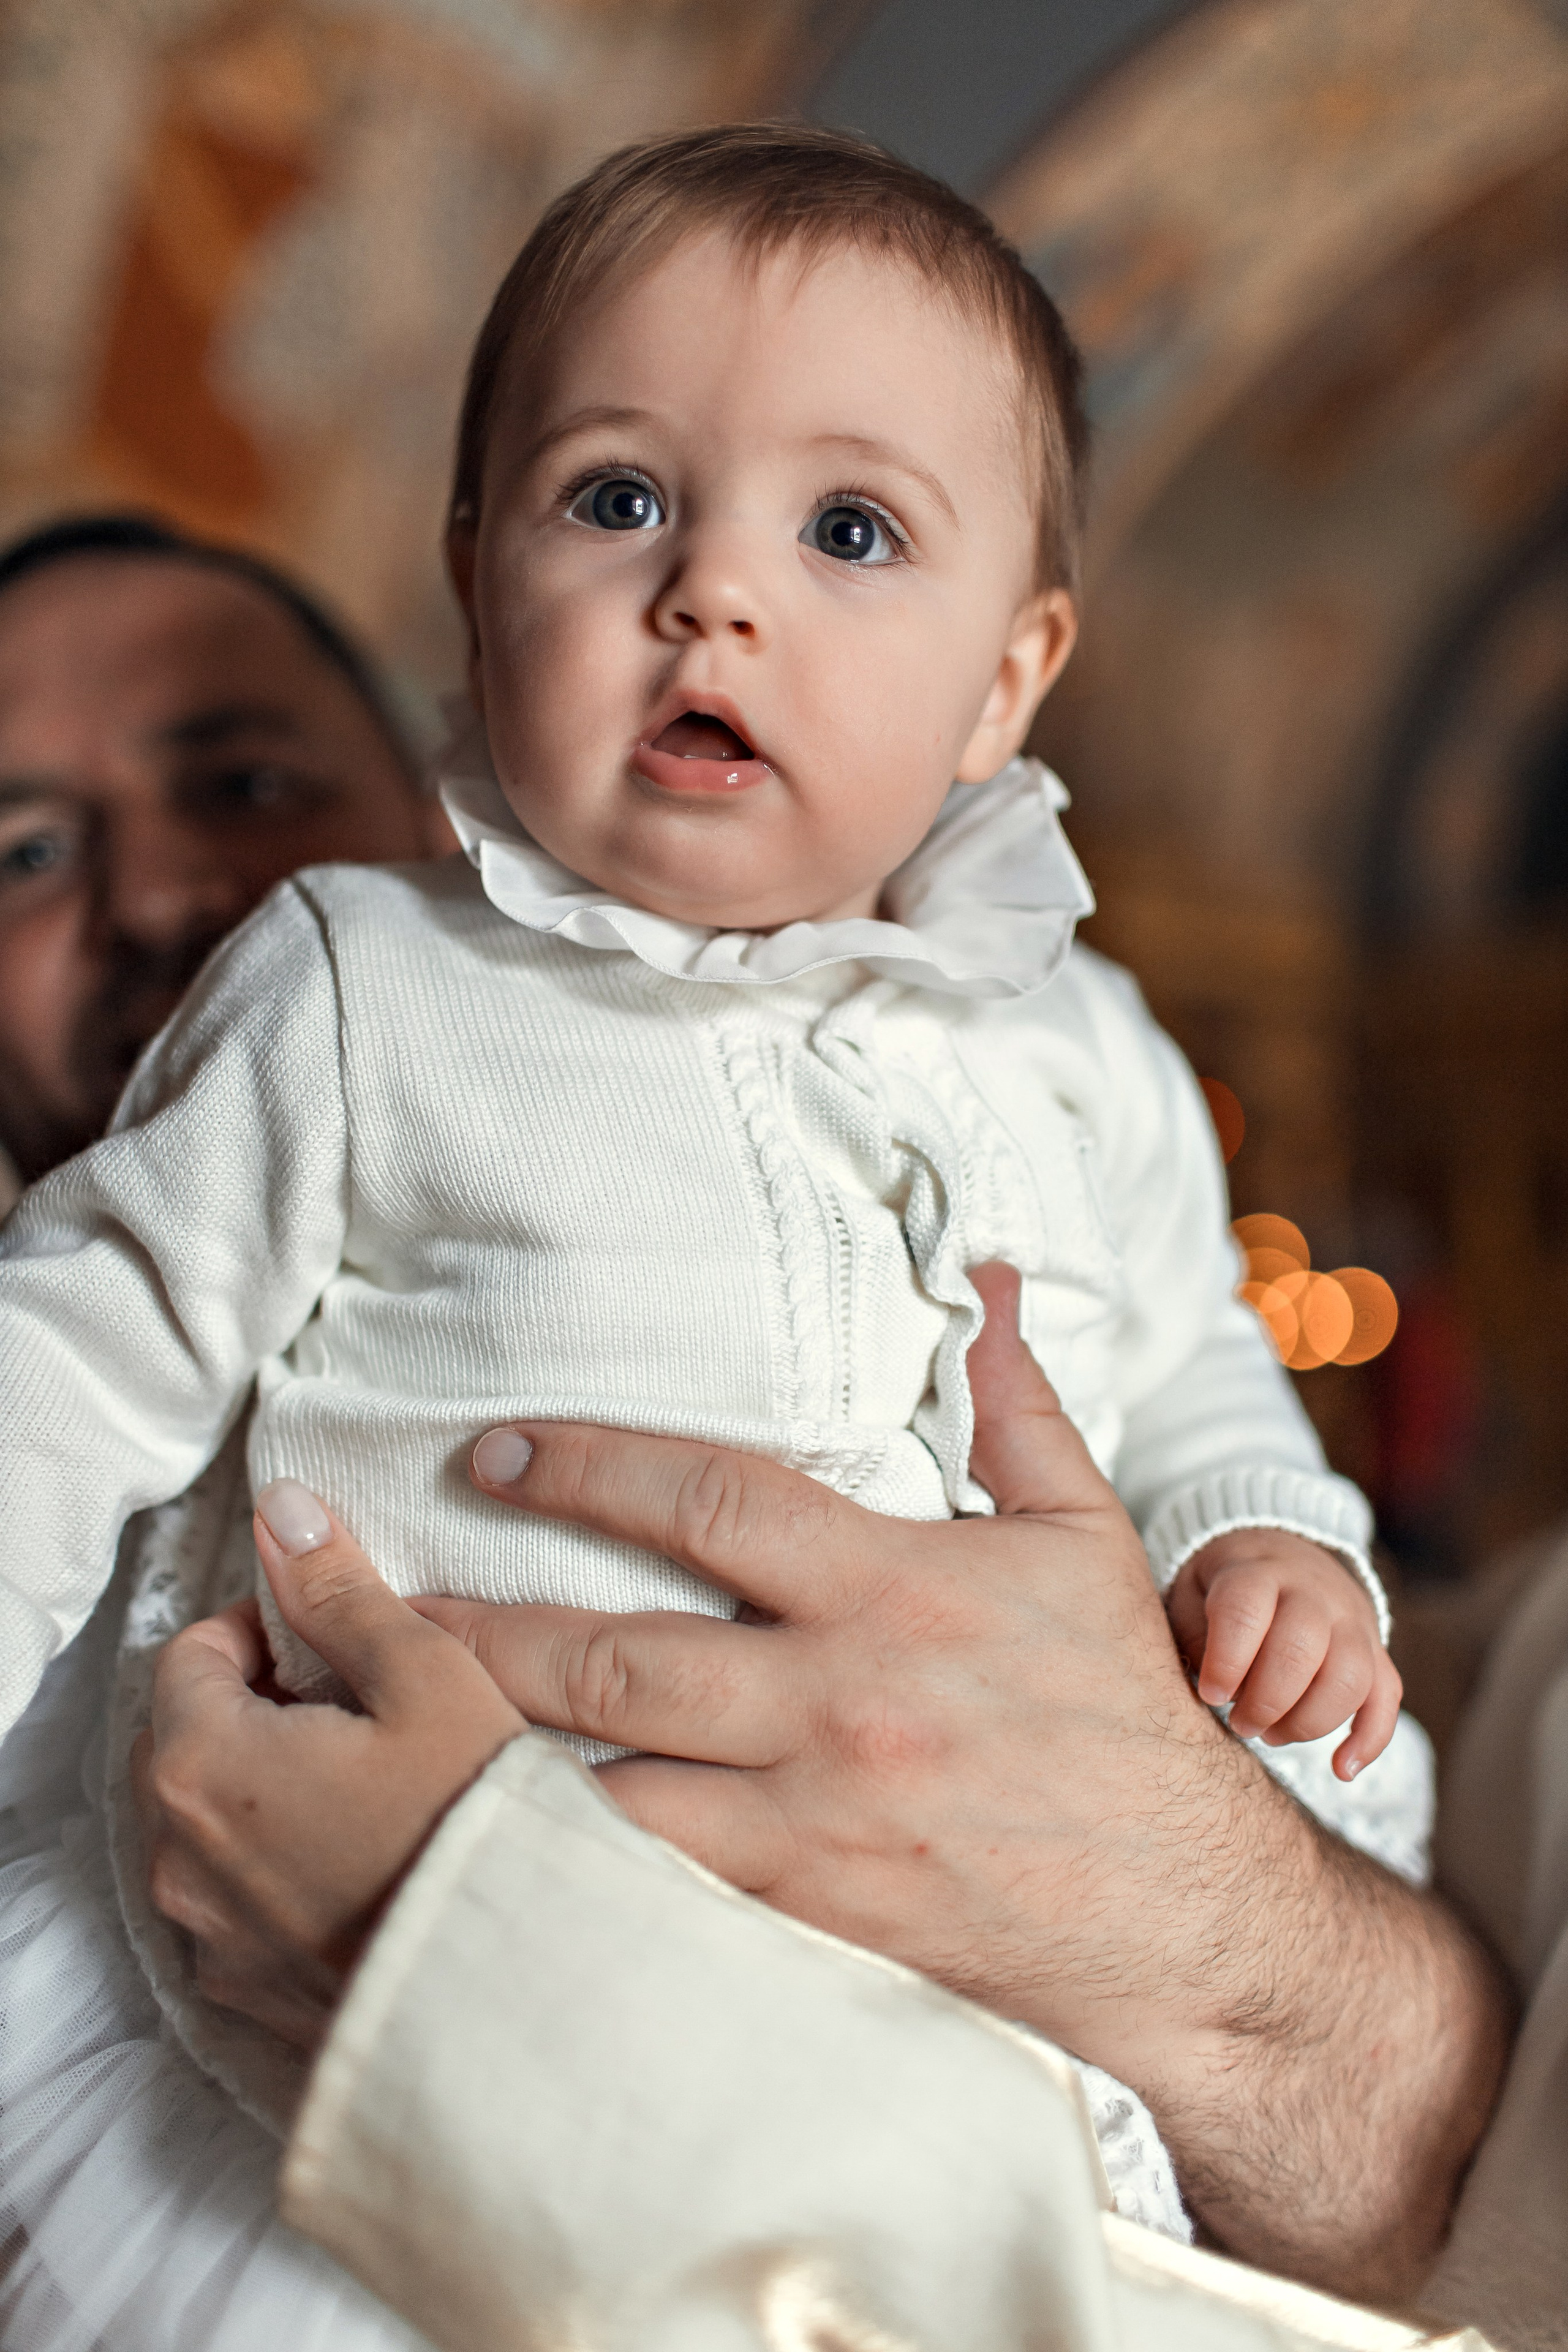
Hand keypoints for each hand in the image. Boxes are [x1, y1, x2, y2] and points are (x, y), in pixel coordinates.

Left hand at [131, 1486, 524, 2048]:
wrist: (516, 1990)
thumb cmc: (471, 1826)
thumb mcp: (423, 1675)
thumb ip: (338, 1589)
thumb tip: (283, 1510)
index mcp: (204, 1763)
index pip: (191, 1652)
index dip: (263, 1628)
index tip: (335, 1639)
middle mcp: (179, 1856)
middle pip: (186, 1737)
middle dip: (257, 1706)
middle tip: (359, 1706)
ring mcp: (209, 1934)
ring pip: (209, 1820)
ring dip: (266, 1786)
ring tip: (371, 1783)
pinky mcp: (246, 1989)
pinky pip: (238, 1896)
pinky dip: (281, 1864)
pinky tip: (366, 1857)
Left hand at [429, 1266, 1505, 2295]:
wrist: (1185, 1911)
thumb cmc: (1123, 1707)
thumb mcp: (1086, 1535)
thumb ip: (1018, 1404)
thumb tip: (991, 1277)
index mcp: (898, 1584)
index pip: (713, 1500)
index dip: (588, 1464)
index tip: (494, 1448)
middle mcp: (843, 1696)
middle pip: (622, 1652)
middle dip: (485, 1620)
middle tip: (379, 1593)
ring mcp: (820, 1816)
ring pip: (616, 1779)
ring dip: (495, 1747)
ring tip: (392, 1717)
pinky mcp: (813, 1912)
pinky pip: (661, 1884)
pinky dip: (570, 1857)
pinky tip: (484, 1834)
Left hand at [1165, 1529, 1401, 1779]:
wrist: (1284, 1554)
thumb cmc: (1225, 1586)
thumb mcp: (1192, 1591)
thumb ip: (1195, 1634)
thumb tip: (1215, 1691)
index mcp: (1257, 1571)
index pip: (1245, 1611)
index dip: (1226, 1661)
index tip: (1210, 1695)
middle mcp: (1313, 1590)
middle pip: (1302, 1648)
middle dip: (1267, 1701)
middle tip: (1240, 1724)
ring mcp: (1351, 1620)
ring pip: (1350, 1676)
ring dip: (1309, 1722)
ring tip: (1270, 1736)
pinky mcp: (1375, 1650)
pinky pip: (1387, 1696)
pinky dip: (1370, 1740)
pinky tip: (1340, 1769)